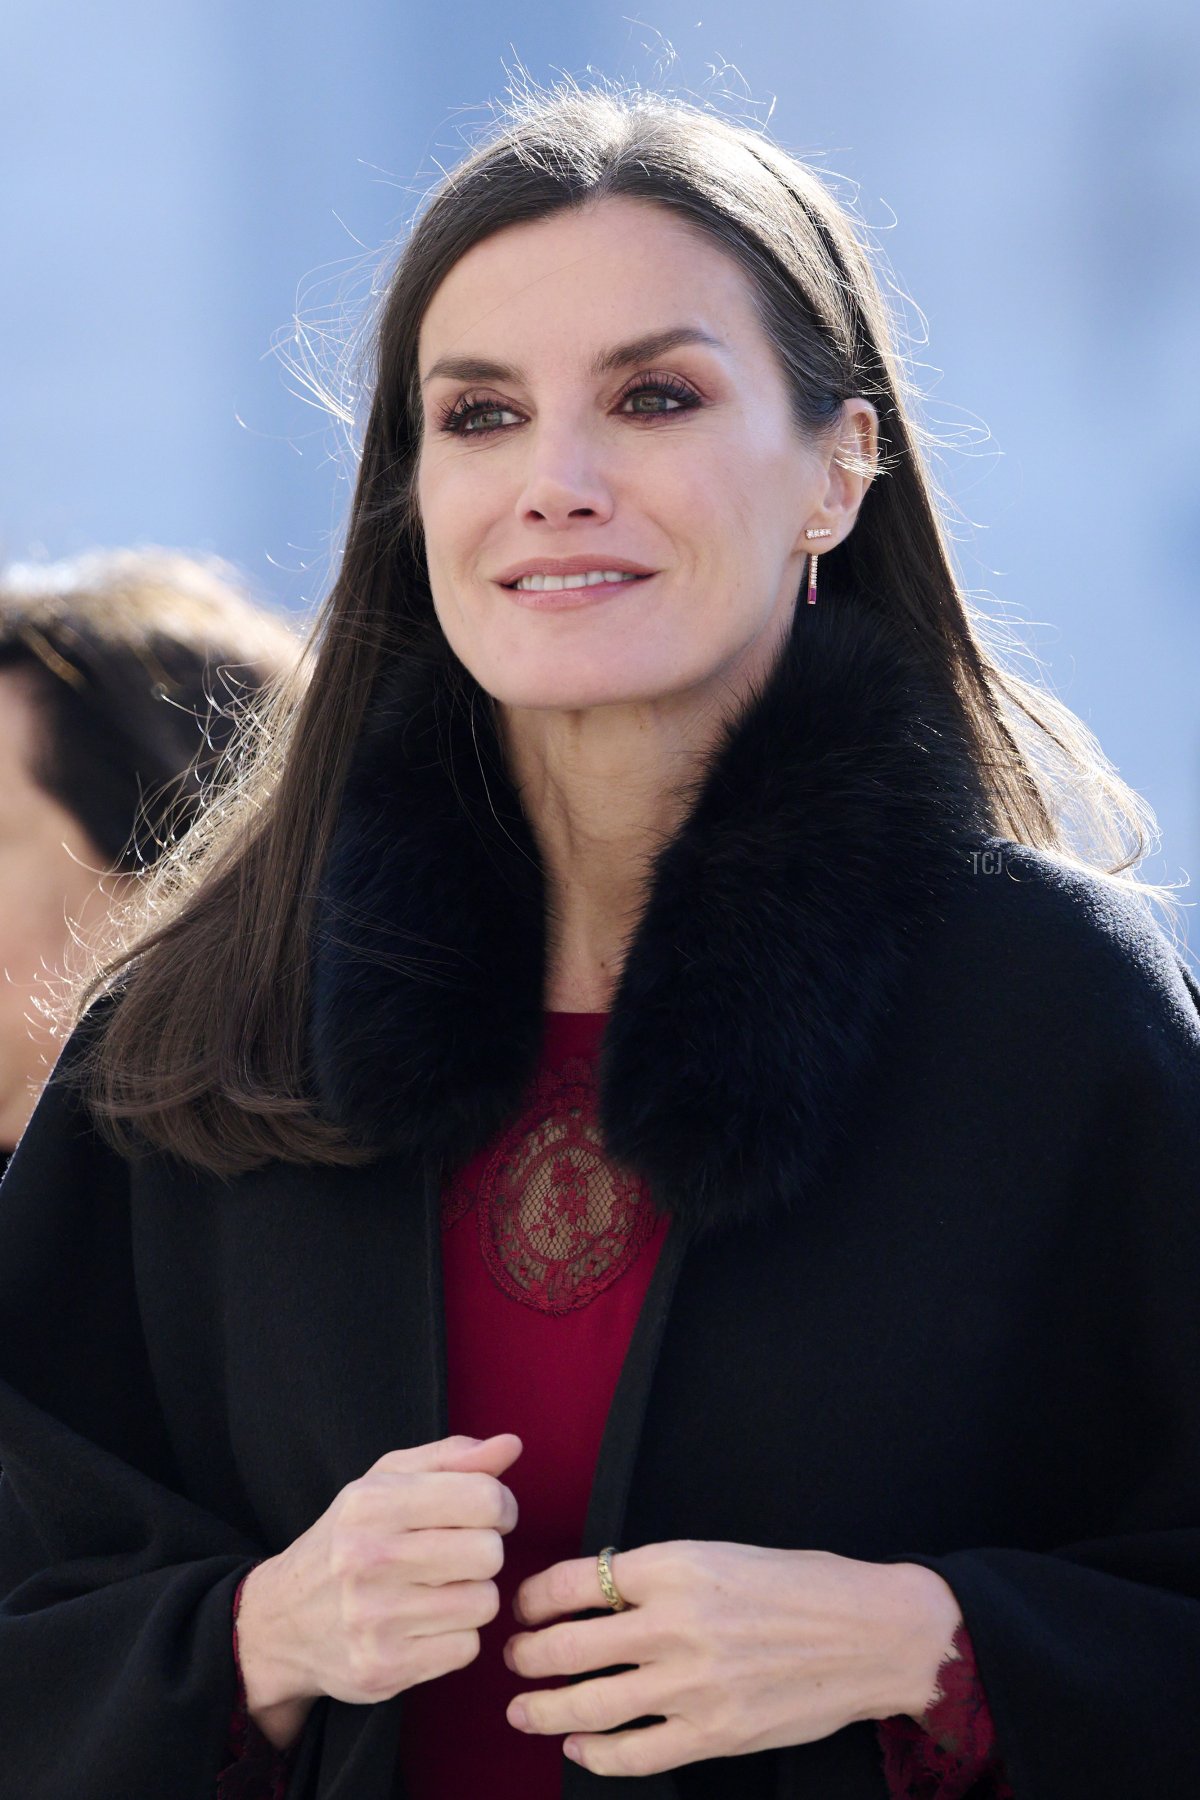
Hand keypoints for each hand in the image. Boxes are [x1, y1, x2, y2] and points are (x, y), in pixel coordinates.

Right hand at [236, 1432, 521, 1748]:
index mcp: (373, 1502)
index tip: (487, 1516)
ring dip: (471, 1597)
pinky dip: (456, 1638)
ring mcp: (374, 1618)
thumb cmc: (347, 1540)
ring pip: (483, 1603)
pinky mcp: (383, 1668)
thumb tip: (511, 1446)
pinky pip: (466, 1649)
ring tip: (437, 1591)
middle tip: (456, 1557)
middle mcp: (369, 1558)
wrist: (280, 1621)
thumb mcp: (385, 1481)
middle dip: (483, 1553)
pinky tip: (425, 1626)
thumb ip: (451, 1458)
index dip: (500, 1507)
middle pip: (489, 1553)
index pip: (483, 1498)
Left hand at [503, 1541, 961, 1777]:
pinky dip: (596, 1753)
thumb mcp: (718, 1554)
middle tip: (514, 1658)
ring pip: (590, 1705)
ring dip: (544, 1710)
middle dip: (528, 1655)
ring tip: (524, 1709)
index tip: (523, 1607)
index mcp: (675, 1564)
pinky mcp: (714, 1734)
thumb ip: (657, 1576)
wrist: (868, 1633)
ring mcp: (693, 1684)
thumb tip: (595, 1595)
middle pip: (569, 1646)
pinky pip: (635, 1753)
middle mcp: (676, 1623)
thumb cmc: (797, 1585)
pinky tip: (580, 1747)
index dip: (535, 1598)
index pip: (575, 1582)